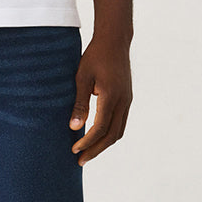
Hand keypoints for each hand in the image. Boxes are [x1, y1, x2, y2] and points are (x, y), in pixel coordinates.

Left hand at [68, 35, 132, 165]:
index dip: (87, 142)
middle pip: (112, 135)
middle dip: (96, 150)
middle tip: (80, 161)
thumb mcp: (82, 78)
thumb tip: (74, 128)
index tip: (74, 150)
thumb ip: (79, 103)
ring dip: (104, 144)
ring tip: (88, 153)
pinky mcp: (127, 98)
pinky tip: (97, 137)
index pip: (100, 128)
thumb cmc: (94, 57)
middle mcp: (123, 101)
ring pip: (119, 131)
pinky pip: (120, 122)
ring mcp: (127, 100)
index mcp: (111, 96)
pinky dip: (109, 134)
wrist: (114, 41)